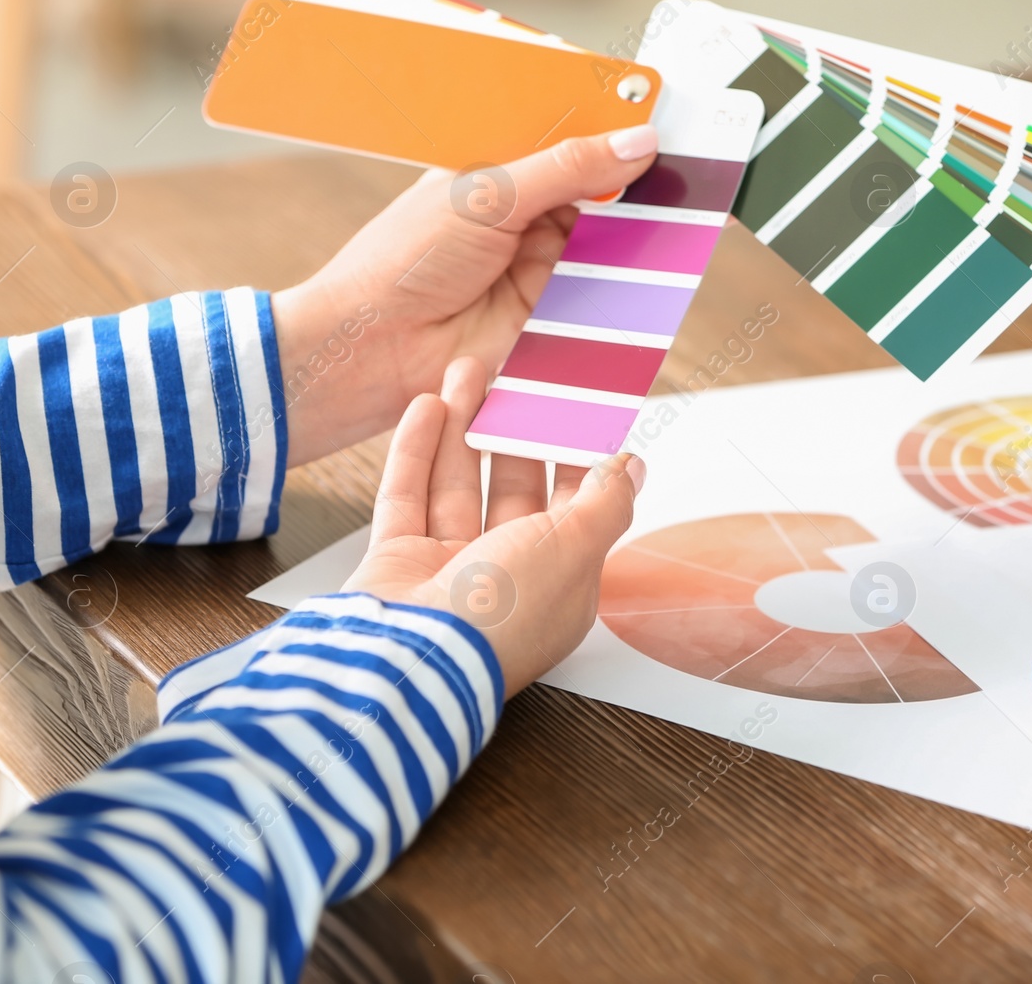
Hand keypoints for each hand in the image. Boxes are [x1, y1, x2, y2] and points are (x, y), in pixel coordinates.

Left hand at [272, 125, 658, 465]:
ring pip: (611, 244)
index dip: (614, 129)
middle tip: (688, 161)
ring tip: (685, 208)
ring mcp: (542, 270)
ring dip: (642, 232)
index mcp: (500, 175)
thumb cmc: (404, 261)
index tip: (662, 110)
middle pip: (601, 194)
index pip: (570, 141)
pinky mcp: (555, 319)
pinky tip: (663, 263)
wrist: (372, 351)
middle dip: (640, 180)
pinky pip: (606, 296)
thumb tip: (637, 141)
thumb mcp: (488, 195)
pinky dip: (633, 284)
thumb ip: (566, 168)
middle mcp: (525, 220)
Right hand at [343, 357, 645, 696]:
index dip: (575, 455)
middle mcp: (503, 577)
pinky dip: (416, 451)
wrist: (412, 659)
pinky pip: (408, 495)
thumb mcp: (575, 548)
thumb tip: (633, 468)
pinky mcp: (398, 561)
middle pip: (513, 490)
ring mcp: (446, 570)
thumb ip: (605, 502)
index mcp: (558, 584)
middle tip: (516, 377)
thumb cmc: (499, 617)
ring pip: (457, 485)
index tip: (575, 406)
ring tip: (468, 371)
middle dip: (514, 431)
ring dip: (463, 427)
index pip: (574, 508)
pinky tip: (427, 406)